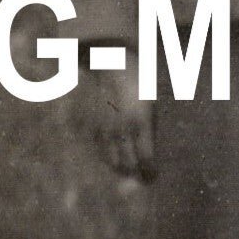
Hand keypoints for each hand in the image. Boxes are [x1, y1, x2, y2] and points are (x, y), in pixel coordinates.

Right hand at [75, 59, 155, 183]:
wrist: (108, 60)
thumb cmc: (137, 80)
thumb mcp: (151, 102)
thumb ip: (151, 129)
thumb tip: (149, 156)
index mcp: (141, 122)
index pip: (146, 159)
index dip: (150, 173)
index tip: (152, 178)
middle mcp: (119, 128)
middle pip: (127, 165)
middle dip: (134, 173)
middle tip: (139, 175)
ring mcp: (100, 127)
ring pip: (109, 160)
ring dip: (119, 165)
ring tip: (126, 165)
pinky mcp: (86, 125)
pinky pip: (96, 147)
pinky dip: (104, 151)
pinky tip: (111, 146)